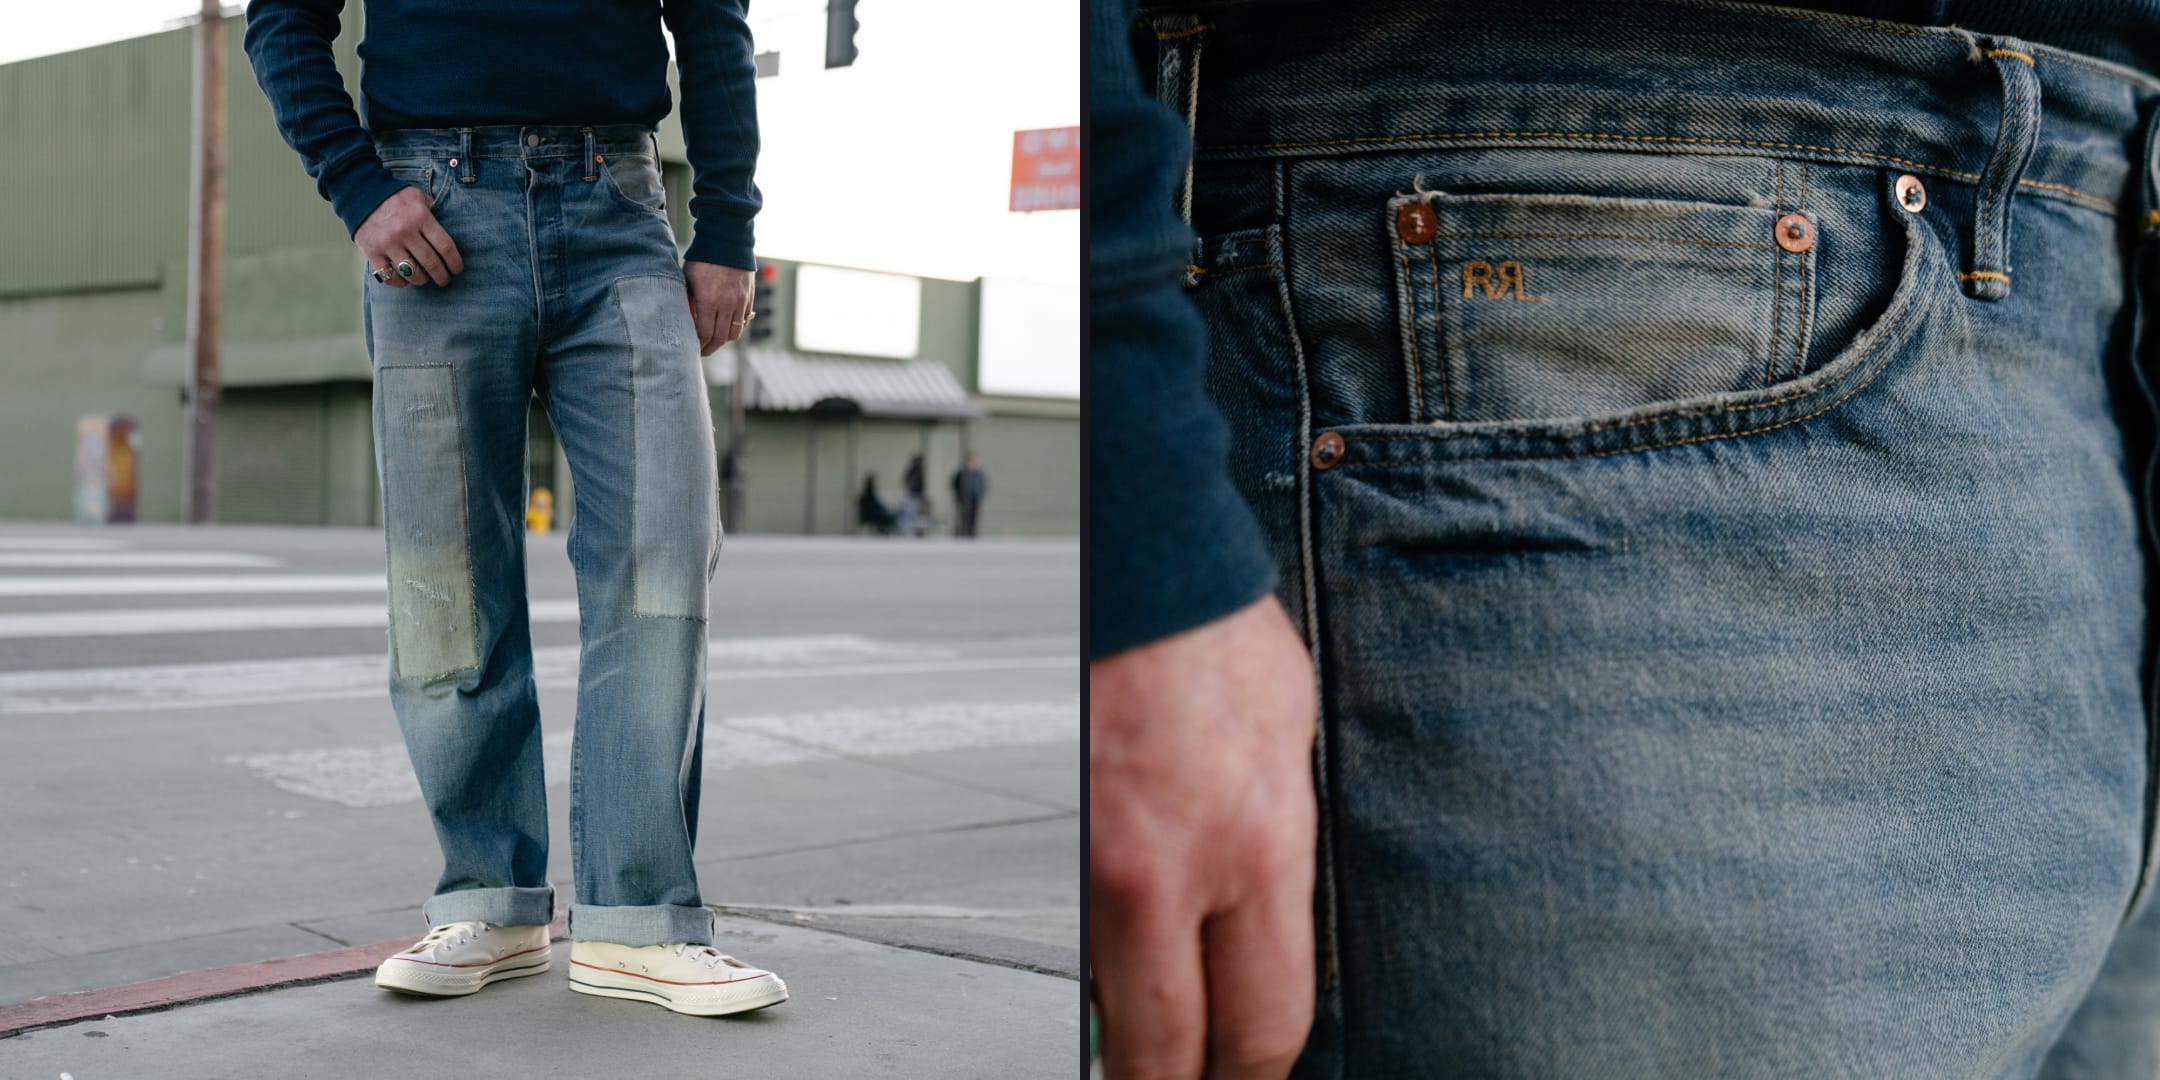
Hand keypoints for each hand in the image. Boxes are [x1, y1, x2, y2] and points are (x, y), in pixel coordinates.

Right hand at [356, 186, 461, 287]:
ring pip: (412, 273)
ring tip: (426, 279)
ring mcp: (387, 243)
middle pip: (431, 263)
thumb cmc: (396, 198)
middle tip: (445, 280)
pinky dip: (399, 282)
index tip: (457, 269)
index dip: (455, 262)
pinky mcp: (372, 251)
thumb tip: (449, 224)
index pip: (445, 247)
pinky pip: (389, 276)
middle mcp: (405, 231)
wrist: (360, 194)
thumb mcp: (418, 197)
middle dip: (442, 276)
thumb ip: (433, 210)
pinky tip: (405, 280)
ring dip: (422, 280)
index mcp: (420, 217)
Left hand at [685, 261, 753, 354]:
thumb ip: (687, 300)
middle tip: (703, 351)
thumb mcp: (688, 279)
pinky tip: (727, 326)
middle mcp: (727, 304)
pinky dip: (736, 327)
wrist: (727, 241)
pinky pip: (745, 321)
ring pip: (735, 332)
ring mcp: (740, 302)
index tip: (693, 349)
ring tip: (715, 340)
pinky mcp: (749, 297)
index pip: (704, 333)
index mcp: (708, 301)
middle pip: (720, 338)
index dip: (699, 344)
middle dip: (710, 348)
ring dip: (724, 340)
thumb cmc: (703, 258)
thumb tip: (684, 318)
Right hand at [1090, 596, 1318, 1079]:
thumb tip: (1265, 950)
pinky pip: (1085, 943)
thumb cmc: (1229, 650)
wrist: (1145, 575)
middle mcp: (1172, 870)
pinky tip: (1125, 977)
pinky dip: (1105, 973)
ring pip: (1111, 1008)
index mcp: (1258, 849)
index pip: (1262, 1024)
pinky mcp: (1060, 841)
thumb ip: (1282, 869)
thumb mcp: (1297, 765)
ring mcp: (1101, 862)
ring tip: (1158, 1051)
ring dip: (1135, 1041)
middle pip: (1169, 1050)